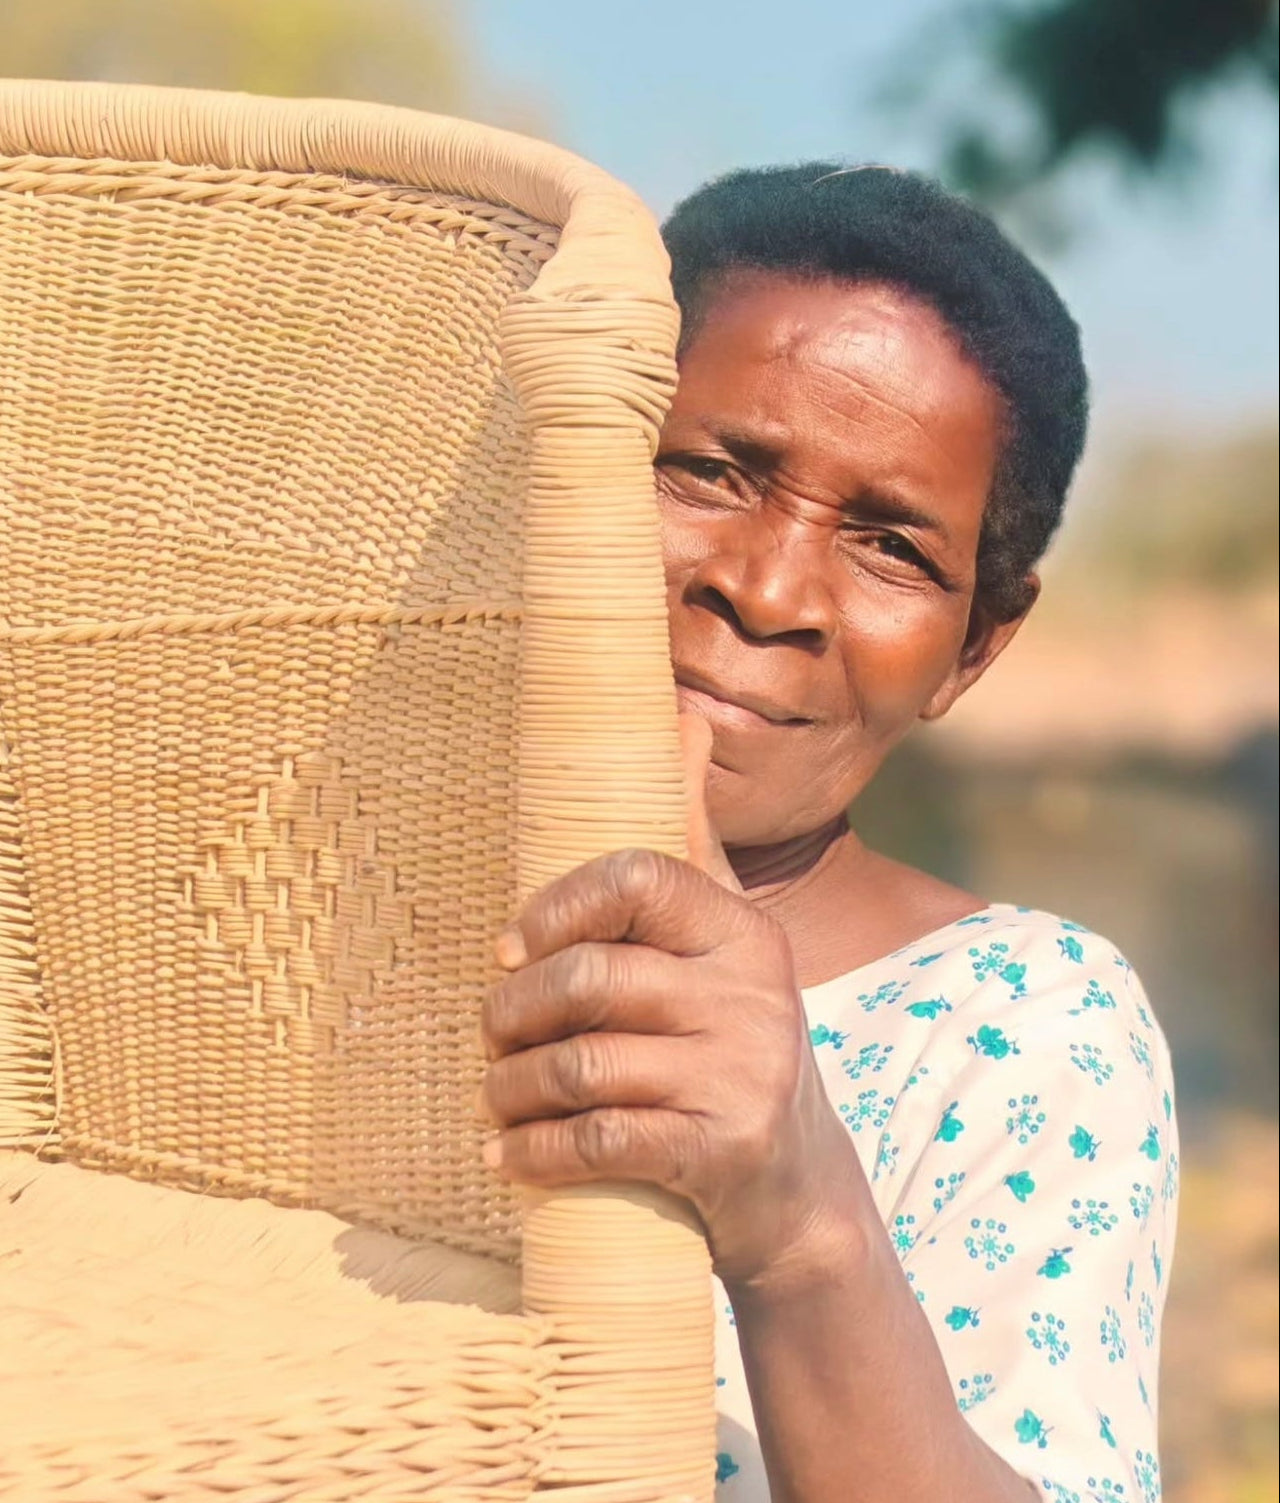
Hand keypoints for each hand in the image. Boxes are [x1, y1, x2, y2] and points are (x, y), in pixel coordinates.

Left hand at [480, 717, 862, 1286]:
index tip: (507, 948)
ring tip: (492, 1097)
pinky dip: (536, 1152)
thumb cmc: (732, 1042)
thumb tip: (681, 714)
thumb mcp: (724, 939)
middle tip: (491, 1036)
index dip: (553, 908)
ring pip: (582, 1066)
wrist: (798, 1184)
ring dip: (512, 1088)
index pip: (635, 878)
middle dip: (513, 1013)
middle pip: (589, 980)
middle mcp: (752, 992)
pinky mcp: (726, 1148)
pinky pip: (600, 1141)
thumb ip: (694, 837)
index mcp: (742, 928)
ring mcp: (744, 1072)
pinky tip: (508, 1156)